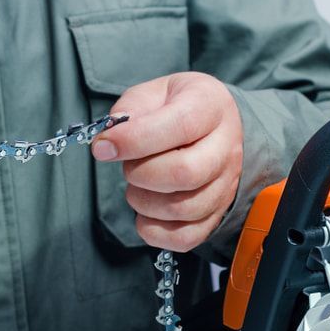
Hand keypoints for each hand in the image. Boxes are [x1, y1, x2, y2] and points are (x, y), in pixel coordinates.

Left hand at [91, 72, 242, 251]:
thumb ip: (129, 110)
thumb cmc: (178, 107)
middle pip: (185, 173)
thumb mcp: (155, 92)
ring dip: (144, 203)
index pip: (180, 126)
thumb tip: (109, 141)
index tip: (103, 147)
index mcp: (210, 107)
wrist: (216, 126)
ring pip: (184, 208)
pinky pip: (187, 237)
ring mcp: (225, 185)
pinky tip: (145, 214)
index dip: (135, 140)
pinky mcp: (217, 214)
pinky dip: (155, 232)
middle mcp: (226, 147)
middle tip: (127, 167)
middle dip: (140, 174)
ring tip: (136, 187)